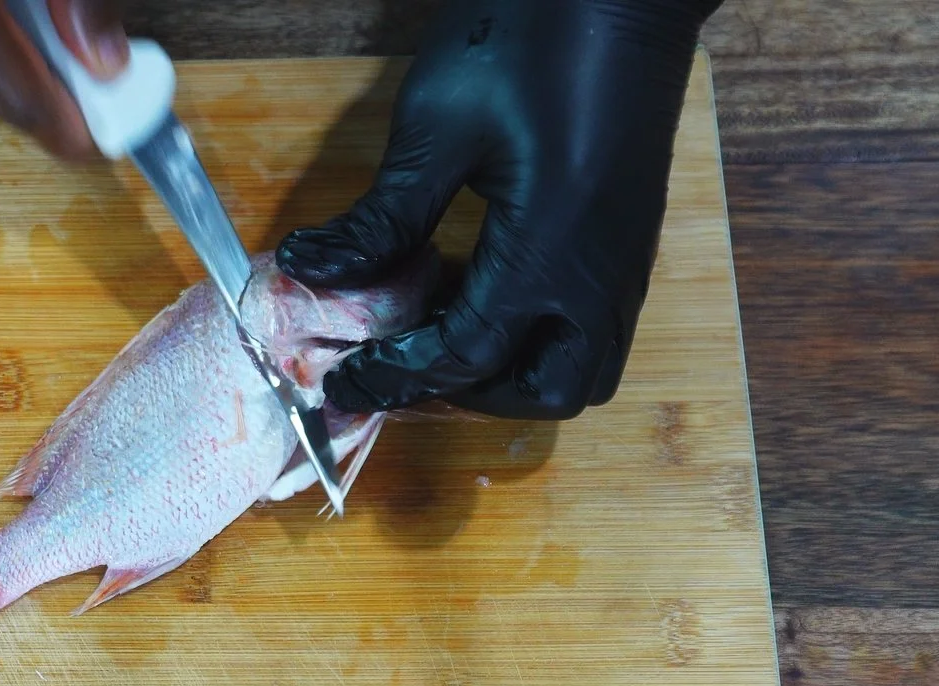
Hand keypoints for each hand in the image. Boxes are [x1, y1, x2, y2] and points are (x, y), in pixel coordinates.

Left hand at [277, 0, 721, 419]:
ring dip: (512, 373)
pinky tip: (476, 291)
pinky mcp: (627, 237)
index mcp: (553, 252)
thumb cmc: (532, 37)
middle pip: (548, 390)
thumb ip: (381, 218)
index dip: (398, 378)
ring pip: (583, 366)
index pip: (468, 355)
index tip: (343, 383)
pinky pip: (591, 324)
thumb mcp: (437, 129)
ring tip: (440, 337)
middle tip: (401, 369)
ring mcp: (624, 258)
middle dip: (470, 396)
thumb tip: (311, 269)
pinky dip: (536, 336)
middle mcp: (601, 274)